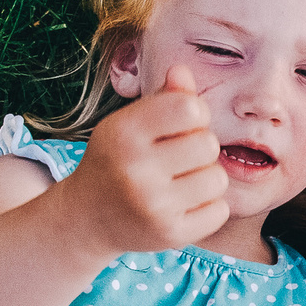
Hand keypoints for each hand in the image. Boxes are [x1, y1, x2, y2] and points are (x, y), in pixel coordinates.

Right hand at [61, 64, 229, 255]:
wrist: (86, 218)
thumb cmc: (116, 161)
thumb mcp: (130, 124)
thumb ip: (163, 97)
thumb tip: (182, 70)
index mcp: (124, 132)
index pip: (190, 108)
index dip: (194, 114)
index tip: (180, 126)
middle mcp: (135, 169)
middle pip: (208, 144)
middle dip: (199, 149)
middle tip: (177, 159)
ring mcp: (153, 206)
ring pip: (218, 179)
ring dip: (205, 179)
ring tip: (179, 183)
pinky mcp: (170, 235)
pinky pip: (219, 210)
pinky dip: (207, 207)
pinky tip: (181, 206)